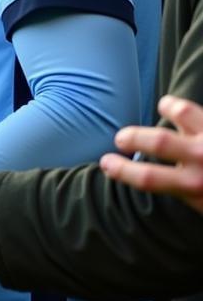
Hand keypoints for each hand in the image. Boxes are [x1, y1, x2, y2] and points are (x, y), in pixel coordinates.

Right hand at [102, 95, 202, 212]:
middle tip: (122, 140)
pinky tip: (185, 108)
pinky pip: (199, 109)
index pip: (147, 178)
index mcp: (194, 187)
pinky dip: (188, 107)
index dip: (120, 170)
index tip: (106, 163)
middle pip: (156, 141)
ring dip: (168, 106)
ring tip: (164, 107)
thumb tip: (159, 184)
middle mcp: (202, 160)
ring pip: (182, 111)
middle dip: (131, 137)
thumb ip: (188, 194)